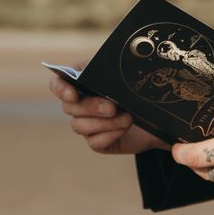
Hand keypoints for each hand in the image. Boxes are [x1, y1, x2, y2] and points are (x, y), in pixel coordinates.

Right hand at [49, 67, 169, 155]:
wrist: (156, 114)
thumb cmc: (136, 90)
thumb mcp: (125, 76)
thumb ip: (109, 73)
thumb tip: (99, 75)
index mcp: (81, 82)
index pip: (57, 84)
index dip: (61, 89)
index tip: (72, 94)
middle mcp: (79, 104)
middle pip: (70, 107)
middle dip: (92, 107)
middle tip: (112, 106)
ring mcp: (87, 124)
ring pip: (81, 126)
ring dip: (105, 122)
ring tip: (127, 117)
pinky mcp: (98, 141)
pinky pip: (95, 142)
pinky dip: (111, 134)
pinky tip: (124, 128)